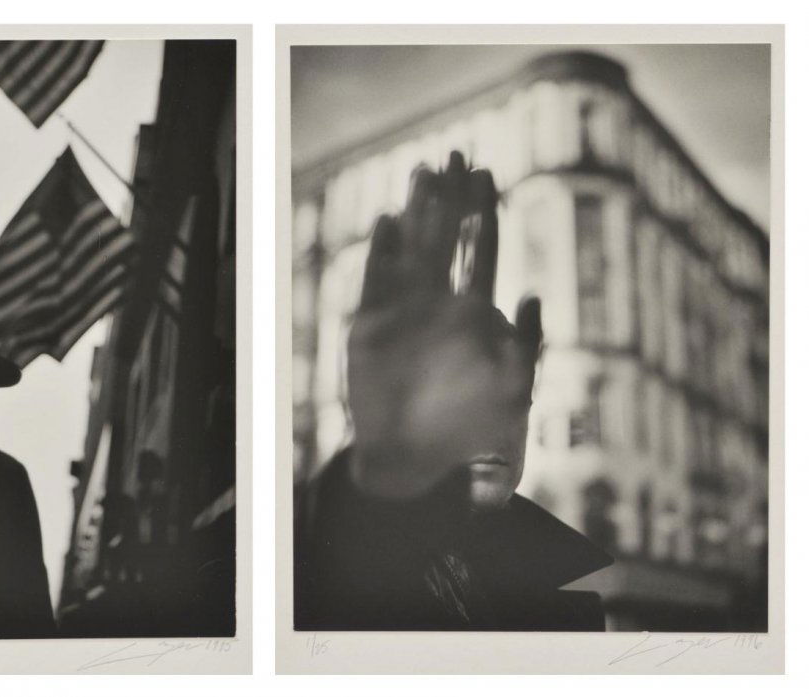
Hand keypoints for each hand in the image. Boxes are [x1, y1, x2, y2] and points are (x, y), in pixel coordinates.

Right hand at [346, 152, 542, 506]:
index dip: (483, 211)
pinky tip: (388, 222)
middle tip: (456, 152)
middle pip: (445, 237)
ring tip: (423, 170)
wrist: (417, 457)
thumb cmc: (472, 428)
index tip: (486, 173)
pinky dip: (382, 253)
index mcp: (474, 312)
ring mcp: (404, 312)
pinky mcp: (371, 326)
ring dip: (417, 211)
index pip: (480, 249)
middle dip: (451, 196)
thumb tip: (530, 295)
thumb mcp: (514, 388)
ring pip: (411, 250)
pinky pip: (376, 281)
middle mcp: (438, 304)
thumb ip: (525, 344)